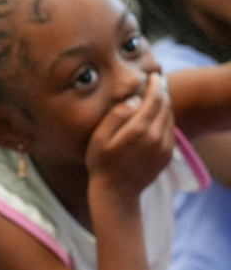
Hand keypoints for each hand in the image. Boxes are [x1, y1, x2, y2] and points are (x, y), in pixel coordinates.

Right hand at [86, 72, 174, 198]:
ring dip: (165, 104)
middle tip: (157, 80)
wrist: (116, 194)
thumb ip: (116, 116)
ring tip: (157, 95)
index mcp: (139, 130)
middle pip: (165, 106)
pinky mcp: (166, 155)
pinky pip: (170, 130)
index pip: (153, 100)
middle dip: (161, 92)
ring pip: (170, 117)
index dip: (154, 85)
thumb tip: (132, 99)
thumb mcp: (99, 138)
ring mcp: (164, 147)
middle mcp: (156, 137)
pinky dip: (166, 118)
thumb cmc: (101, 164)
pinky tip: (158, 115)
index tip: (152, 75)